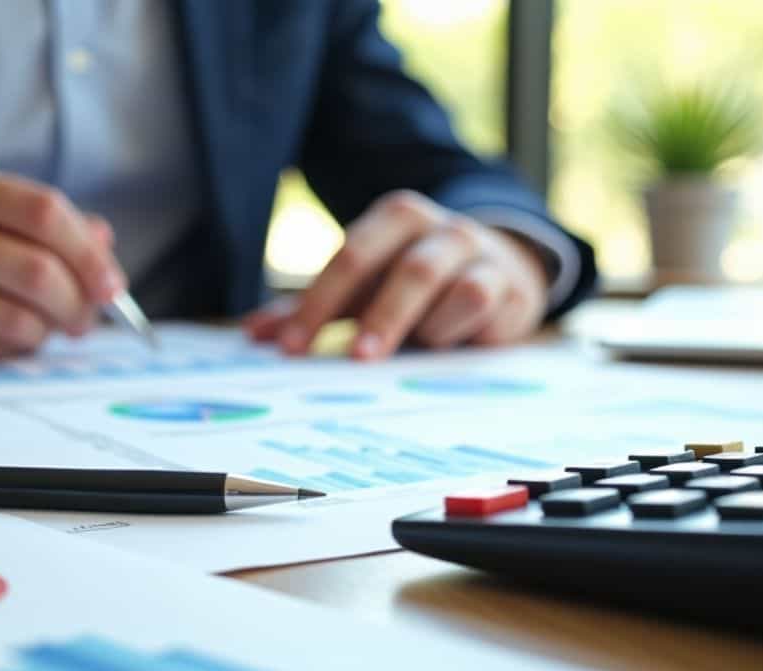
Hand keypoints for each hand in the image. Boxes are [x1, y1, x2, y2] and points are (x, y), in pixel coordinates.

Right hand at [0, 157, 125, 356]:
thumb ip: (34, 219)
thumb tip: (103, 244)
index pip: (43, 212)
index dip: (88, 253)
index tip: (110, 283)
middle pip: (37, 272)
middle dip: (78, 303)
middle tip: (86, 317)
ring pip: (18, 320)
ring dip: (48, 332)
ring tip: (46, 328)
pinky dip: (14, 349)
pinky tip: (7, 337)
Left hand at [244, 190, 550, 358]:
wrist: (504, 270)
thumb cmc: (418, 284)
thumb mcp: (367, 289)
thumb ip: (316, 307)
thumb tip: (254, 334)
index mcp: (395, 219)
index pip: (351, 256)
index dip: (317, 303)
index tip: (290, 347)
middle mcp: (438, 228)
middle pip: (400, 268)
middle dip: (373, 317)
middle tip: (352, 359)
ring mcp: (477, 253)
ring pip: (443, 282)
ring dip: (413, 322)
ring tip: (391, 355)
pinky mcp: (508, 284)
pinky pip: (478, 299)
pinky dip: (454, 326)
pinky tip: (439, 344)